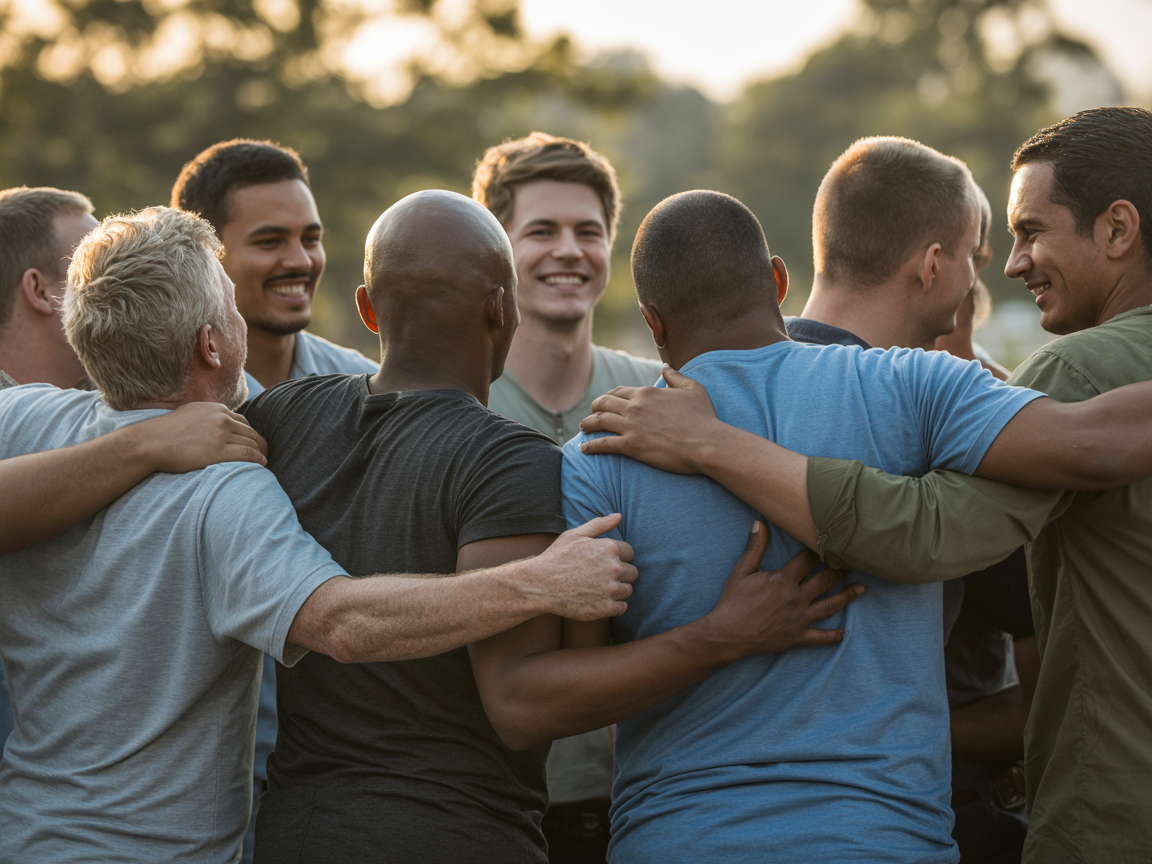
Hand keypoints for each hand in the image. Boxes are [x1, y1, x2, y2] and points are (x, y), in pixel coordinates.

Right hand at [138, 402, 267, 472]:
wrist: (151, 441)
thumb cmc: (166, 431)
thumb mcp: (191, 413)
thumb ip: (207, 415)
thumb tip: (218, 420)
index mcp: (217, 409)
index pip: (243, 422)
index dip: (251, 435)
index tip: (254, 444)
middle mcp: (222, 418)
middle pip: (251, 433)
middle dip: (260, 444)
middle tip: (264, 454)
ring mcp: (221, 434)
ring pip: (252, 443)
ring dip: (261, 453)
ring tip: (263, 462)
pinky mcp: (218, 450)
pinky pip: (248, 455)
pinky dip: (258, 460)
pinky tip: (261, 465)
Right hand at [524, 514, 638, 620]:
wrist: (540, 585)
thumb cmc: (557, 557)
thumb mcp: (575, 534)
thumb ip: (600, 524)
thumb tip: (619, 516)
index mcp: (610, 548)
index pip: (630, 553)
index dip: (617, 557)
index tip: (602, 562)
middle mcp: (614, 568)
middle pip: (632, 572)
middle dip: (620, 573)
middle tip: (600, 576)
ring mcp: (611, 590)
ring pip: (628, 590)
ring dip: (617, 590)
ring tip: (596, 588)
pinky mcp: (606, 608)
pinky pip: (623, 607)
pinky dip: (614, 605)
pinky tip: (598, 600)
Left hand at [579, 365, 722, 473]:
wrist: (707, 443)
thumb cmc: (704, 417)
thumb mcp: (693, 389)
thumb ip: (676, 376)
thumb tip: (665, 367)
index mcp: (647, 393)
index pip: (619, 392)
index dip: (609, 397)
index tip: (606, 403)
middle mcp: (635, 406)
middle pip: (604, 403)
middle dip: (594, 408)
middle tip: (590, 415)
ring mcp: (631, 426)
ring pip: (599, 421)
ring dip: (587, 424)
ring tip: (583, 428)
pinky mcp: (632, 446)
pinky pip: (603, 444)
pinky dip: (591, 446)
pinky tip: (584, 449)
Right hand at [700, 521, 862, 658]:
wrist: (728, 634)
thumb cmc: (733, 601)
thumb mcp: (741, 571)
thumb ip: (754, 547)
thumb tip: (759, 523)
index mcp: (784, 580)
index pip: (809, 560)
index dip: (821, 550)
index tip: (832, 542)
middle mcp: (797, 598)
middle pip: (826, 580)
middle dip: (841, 569)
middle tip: (854, 561)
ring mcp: (800, 618)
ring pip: (830, 605)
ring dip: (847, 595)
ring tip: (861, 588)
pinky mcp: (798, 637)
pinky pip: (821, 637)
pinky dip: (834, 635)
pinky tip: (844, 632)